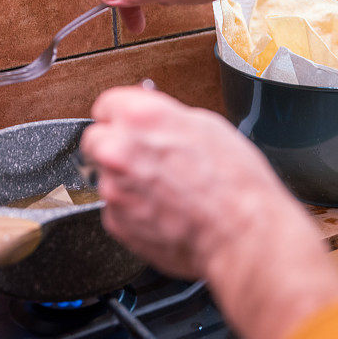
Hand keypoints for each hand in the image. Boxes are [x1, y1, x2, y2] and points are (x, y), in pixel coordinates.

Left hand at [81, 86, 295, 277]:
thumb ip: (166, 118)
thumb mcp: (207, 126)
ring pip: (108, 177)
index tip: (130, 124)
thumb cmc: (234, 183)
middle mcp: (118, 151)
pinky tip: (165, 210)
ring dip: (129, 181)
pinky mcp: (117, 222)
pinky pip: (117, 209)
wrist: (240, 233)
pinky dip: (135, 210)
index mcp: (140, 117)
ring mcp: (114, 189)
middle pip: (96, 140)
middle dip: (117, 146)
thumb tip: (155, 121)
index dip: (123, 116)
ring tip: (168, 190)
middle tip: (147, 158)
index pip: (106, 105)